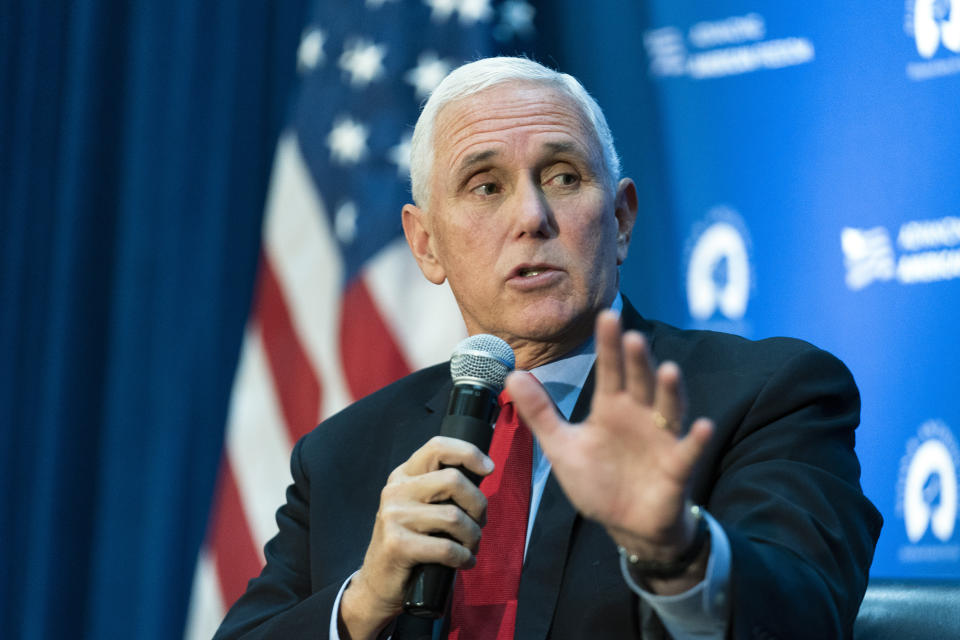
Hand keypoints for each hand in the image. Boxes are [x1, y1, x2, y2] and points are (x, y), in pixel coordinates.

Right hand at [339, 436, 492, 638]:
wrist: (378, 582)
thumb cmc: (412, 542)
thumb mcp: (420, 507)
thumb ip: (442, 488)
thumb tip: (482, 473)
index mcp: (403, 475)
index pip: (437, 447)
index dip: (468, 453)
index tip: (488, 468)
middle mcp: (396, 490)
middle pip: (453, 479)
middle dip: (478, 504)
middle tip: (480, 522)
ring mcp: (393, 516)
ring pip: (454, 516)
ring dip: (473, 536)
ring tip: (471, 546)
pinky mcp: (397, 544)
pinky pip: (446, 547)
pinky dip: (463, 557)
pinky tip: (464, 562)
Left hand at [506, 311, 712, 590]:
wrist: (626, 524)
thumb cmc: (598, 480)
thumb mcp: (562, 446)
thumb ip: (540, 412)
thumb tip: (512, 375)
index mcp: (612, 408)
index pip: (610, 370)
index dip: (609, 345)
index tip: (607, 316)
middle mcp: (640, 416)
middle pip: (639, 383)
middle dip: (637, 361)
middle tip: (632, 336)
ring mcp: (661, 440)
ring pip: (668, 410)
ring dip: (670, 392)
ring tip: (669, 371)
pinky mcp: (677, 468)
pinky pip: (689, 452)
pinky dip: (696, 440)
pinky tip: (703, 427)